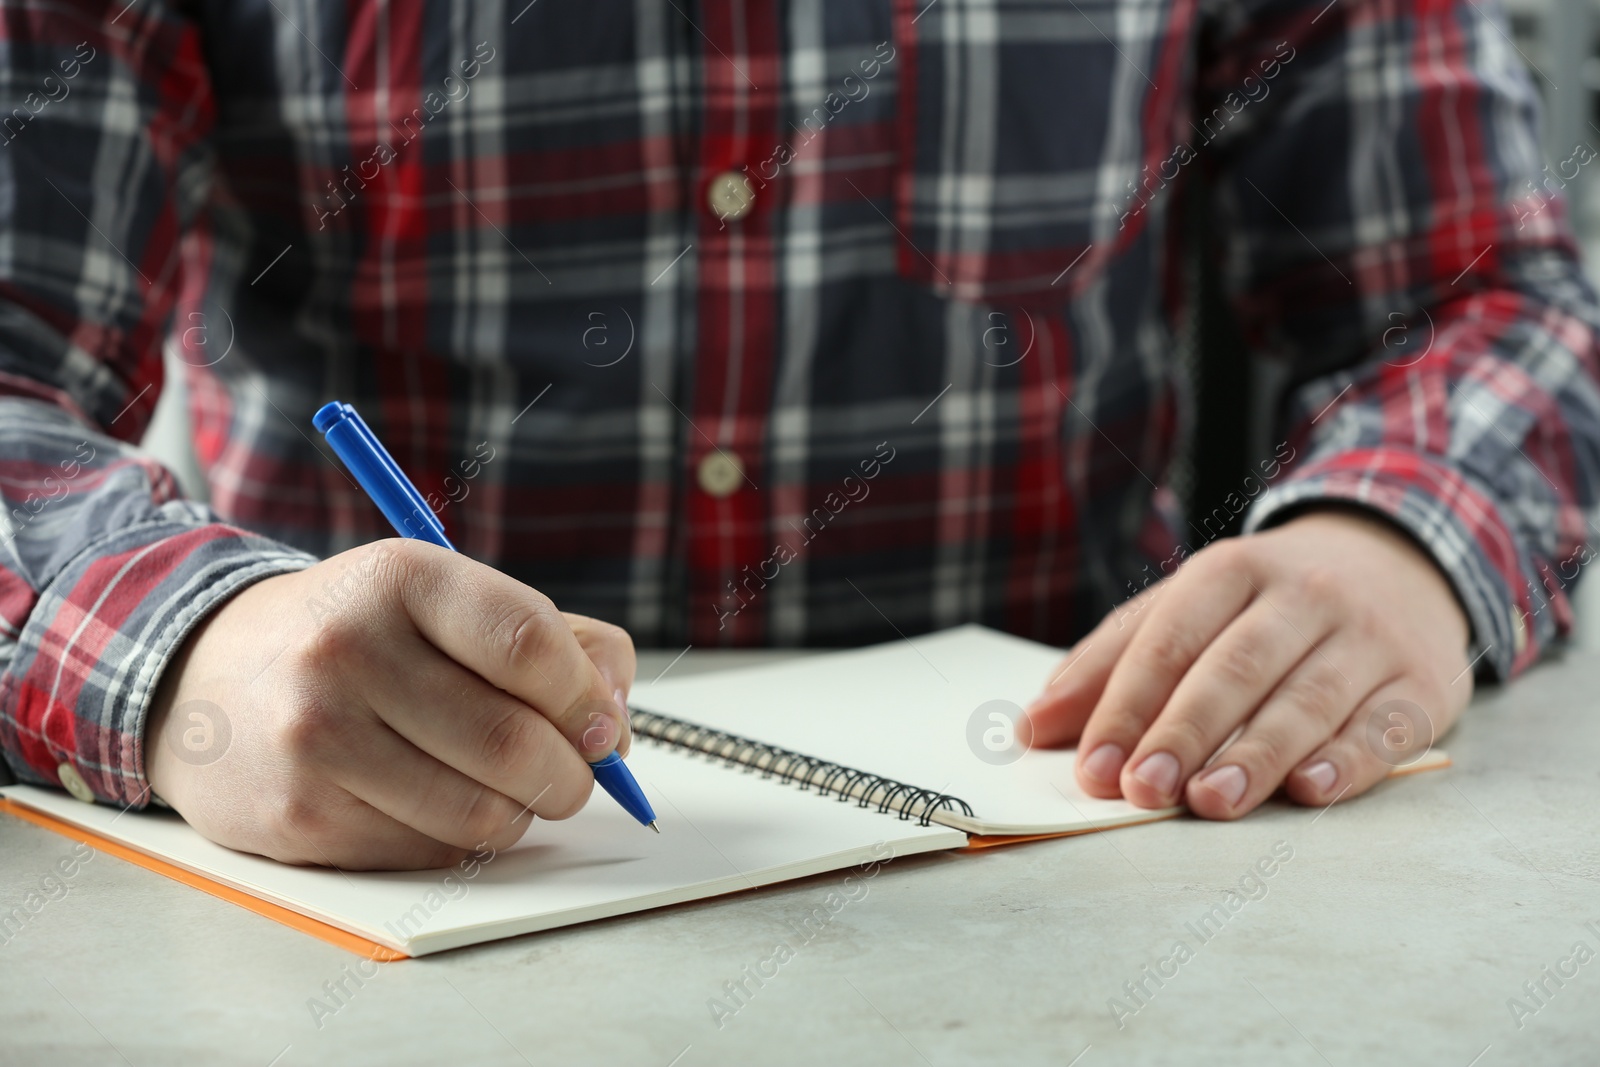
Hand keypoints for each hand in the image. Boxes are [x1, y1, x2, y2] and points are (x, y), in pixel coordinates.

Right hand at [146, 539, 634, 868]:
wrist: (201, 681)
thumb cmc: (355, 636)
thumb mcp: (444, 600)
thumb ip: (555, 640)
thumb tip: (616, 713)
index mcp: (401, 579)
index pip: (530, 647)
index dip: (587, 698)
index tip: (603, 723)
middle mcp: (349, 651)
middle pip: (515, 742)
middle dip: (573, 773)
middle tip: (575, 773)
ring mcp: (318, 738)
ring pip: (483, 812)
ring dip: (521, 812)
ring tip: (506, 786)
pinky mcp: (301, 816)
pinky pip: (432, 850)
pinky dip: (460, 836)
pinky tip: (432, 799)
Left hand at [1025, 508, 1471, 818]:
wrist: (1398, 560)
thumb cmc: (1264, 603)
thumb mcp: (1185, 606)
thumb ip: (1110, 662)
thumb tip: (1033, 728)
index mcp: (1231, 569)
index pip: (1170, 637)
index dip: (1127, 704)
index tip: (1092, 766)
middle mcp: (1304, 594)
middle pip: (1235, 667)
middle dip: (1183, 732)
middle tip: (1143, 789)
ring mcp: (1369, 637)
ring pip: (1307, 698)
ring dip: (1256, 754)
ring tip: (1211, 800)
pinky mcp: (1422, 684)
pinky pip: (1385, 726)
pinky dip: (1348, 761)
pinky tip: (1309, 790)